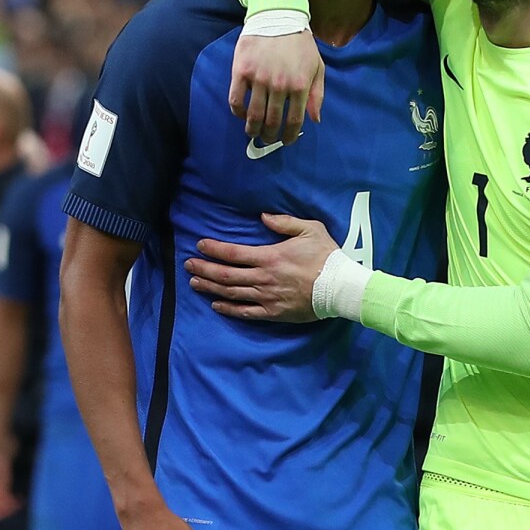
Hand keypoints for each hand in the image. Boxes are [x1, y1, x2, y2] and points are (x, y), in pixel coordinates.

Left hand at [186, 214, 338, 321]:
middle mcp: (263, 278)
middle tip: (188, 265)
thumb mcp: (310, 229)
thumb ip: (284, 222)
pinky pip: (246, 312)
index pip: (233, 253)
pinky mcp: (274, 312)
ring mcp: (267, 297)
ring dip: (211, 287)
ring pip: (232, 293)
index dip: (214, 249)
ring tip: (195, 283)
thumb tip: (263, 216)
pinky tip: (216, 304)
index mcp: (270, 256)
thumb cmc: (327, 257)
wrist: (340, 288)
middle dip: (204, 269)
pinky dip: (229, 308)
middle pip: (226, 275)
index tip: (200, 245)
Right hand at [230, 33, 324, 144]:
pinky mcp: (241, 71)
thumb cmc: (300, 43)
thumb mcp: (317, 66)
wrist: (277, 15)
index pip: (294, 121)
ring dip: (253, 129)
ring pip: (253, 115)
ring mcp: (259, 79)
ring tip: (253, 133)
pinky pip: (236, 99)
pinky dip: (238, 112)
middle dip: (270, 136)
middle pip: (272, 122)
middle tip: (267, 139)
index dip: (290, 136)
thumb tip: (315, 120)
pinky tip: (241, 115)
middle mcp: (279, 85)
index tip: (286, 141)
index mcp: (299, 86)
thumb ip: (318, 94)